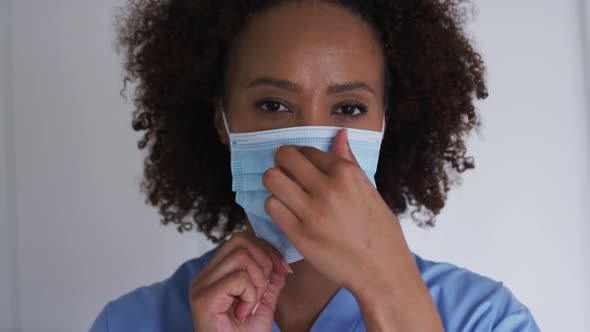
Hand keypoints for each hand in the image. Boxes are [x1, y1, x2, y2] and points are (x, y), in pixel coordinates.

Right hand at [189, 232, 290, 331]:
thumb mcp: (263, 304)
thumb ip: (269, 281)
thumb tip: (281, 262)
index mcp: (215, 275)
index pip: (240, 240)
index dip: (267, 250)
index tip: (283, 271)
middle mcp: (204, 277)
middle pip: (240, 241)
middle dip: (265, 261)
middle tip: (265, 290)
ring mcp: (201, 286)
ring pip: (241, 257)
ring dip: (258, 281)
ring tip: (252, 303)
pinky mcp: (204, 298)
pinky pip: (239, 278)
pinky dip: (251, 293)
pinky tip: (244, 311)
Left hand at [261, 129, 412, 294]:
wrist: (382, 272)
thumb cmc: (380, 232)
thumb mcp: (370, 190)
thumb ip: (350, 162)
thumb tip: (339, 134)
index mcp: (346, 173)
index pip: (307, 150)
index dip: (301, 157)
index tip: (301, 167)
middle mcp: (328, 188)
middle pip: (284, 157)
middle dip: (281, 163)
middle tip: (285, 174)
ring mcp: (311, 212)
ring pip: (272, 180)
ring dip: (274, 185)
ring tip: (284, 193)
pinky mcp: (299, 234)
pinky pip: (272, 207)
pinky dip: (276, 207)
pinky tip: (286, 213)